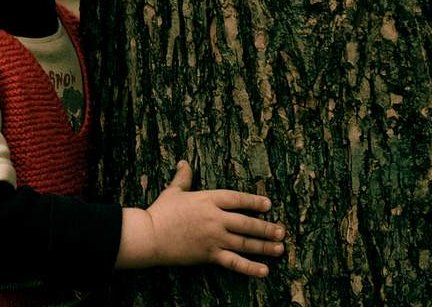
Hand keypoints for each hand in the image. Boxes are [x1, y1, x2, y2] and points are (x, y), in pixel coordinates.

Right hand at [116, 160, 285, 275]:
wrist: (150, 235)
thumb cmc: (160, 212)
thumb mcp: (173, 191)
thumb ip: (183, 177)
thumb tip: (184, 162)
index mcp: (208, 199)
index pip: (237, 199)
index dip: (254, 201)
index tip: (268, 204)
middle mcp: (215, 218)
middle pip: (247, 222)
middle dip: (266, 227)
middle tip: (281, 231)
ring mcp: (214, 238)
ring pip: (245, 242)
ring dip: (264, 246)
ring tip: (280, 248)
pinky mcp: (210, 255)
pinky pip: (234, 262)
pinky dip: (250, 267)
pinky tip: (264, 270)